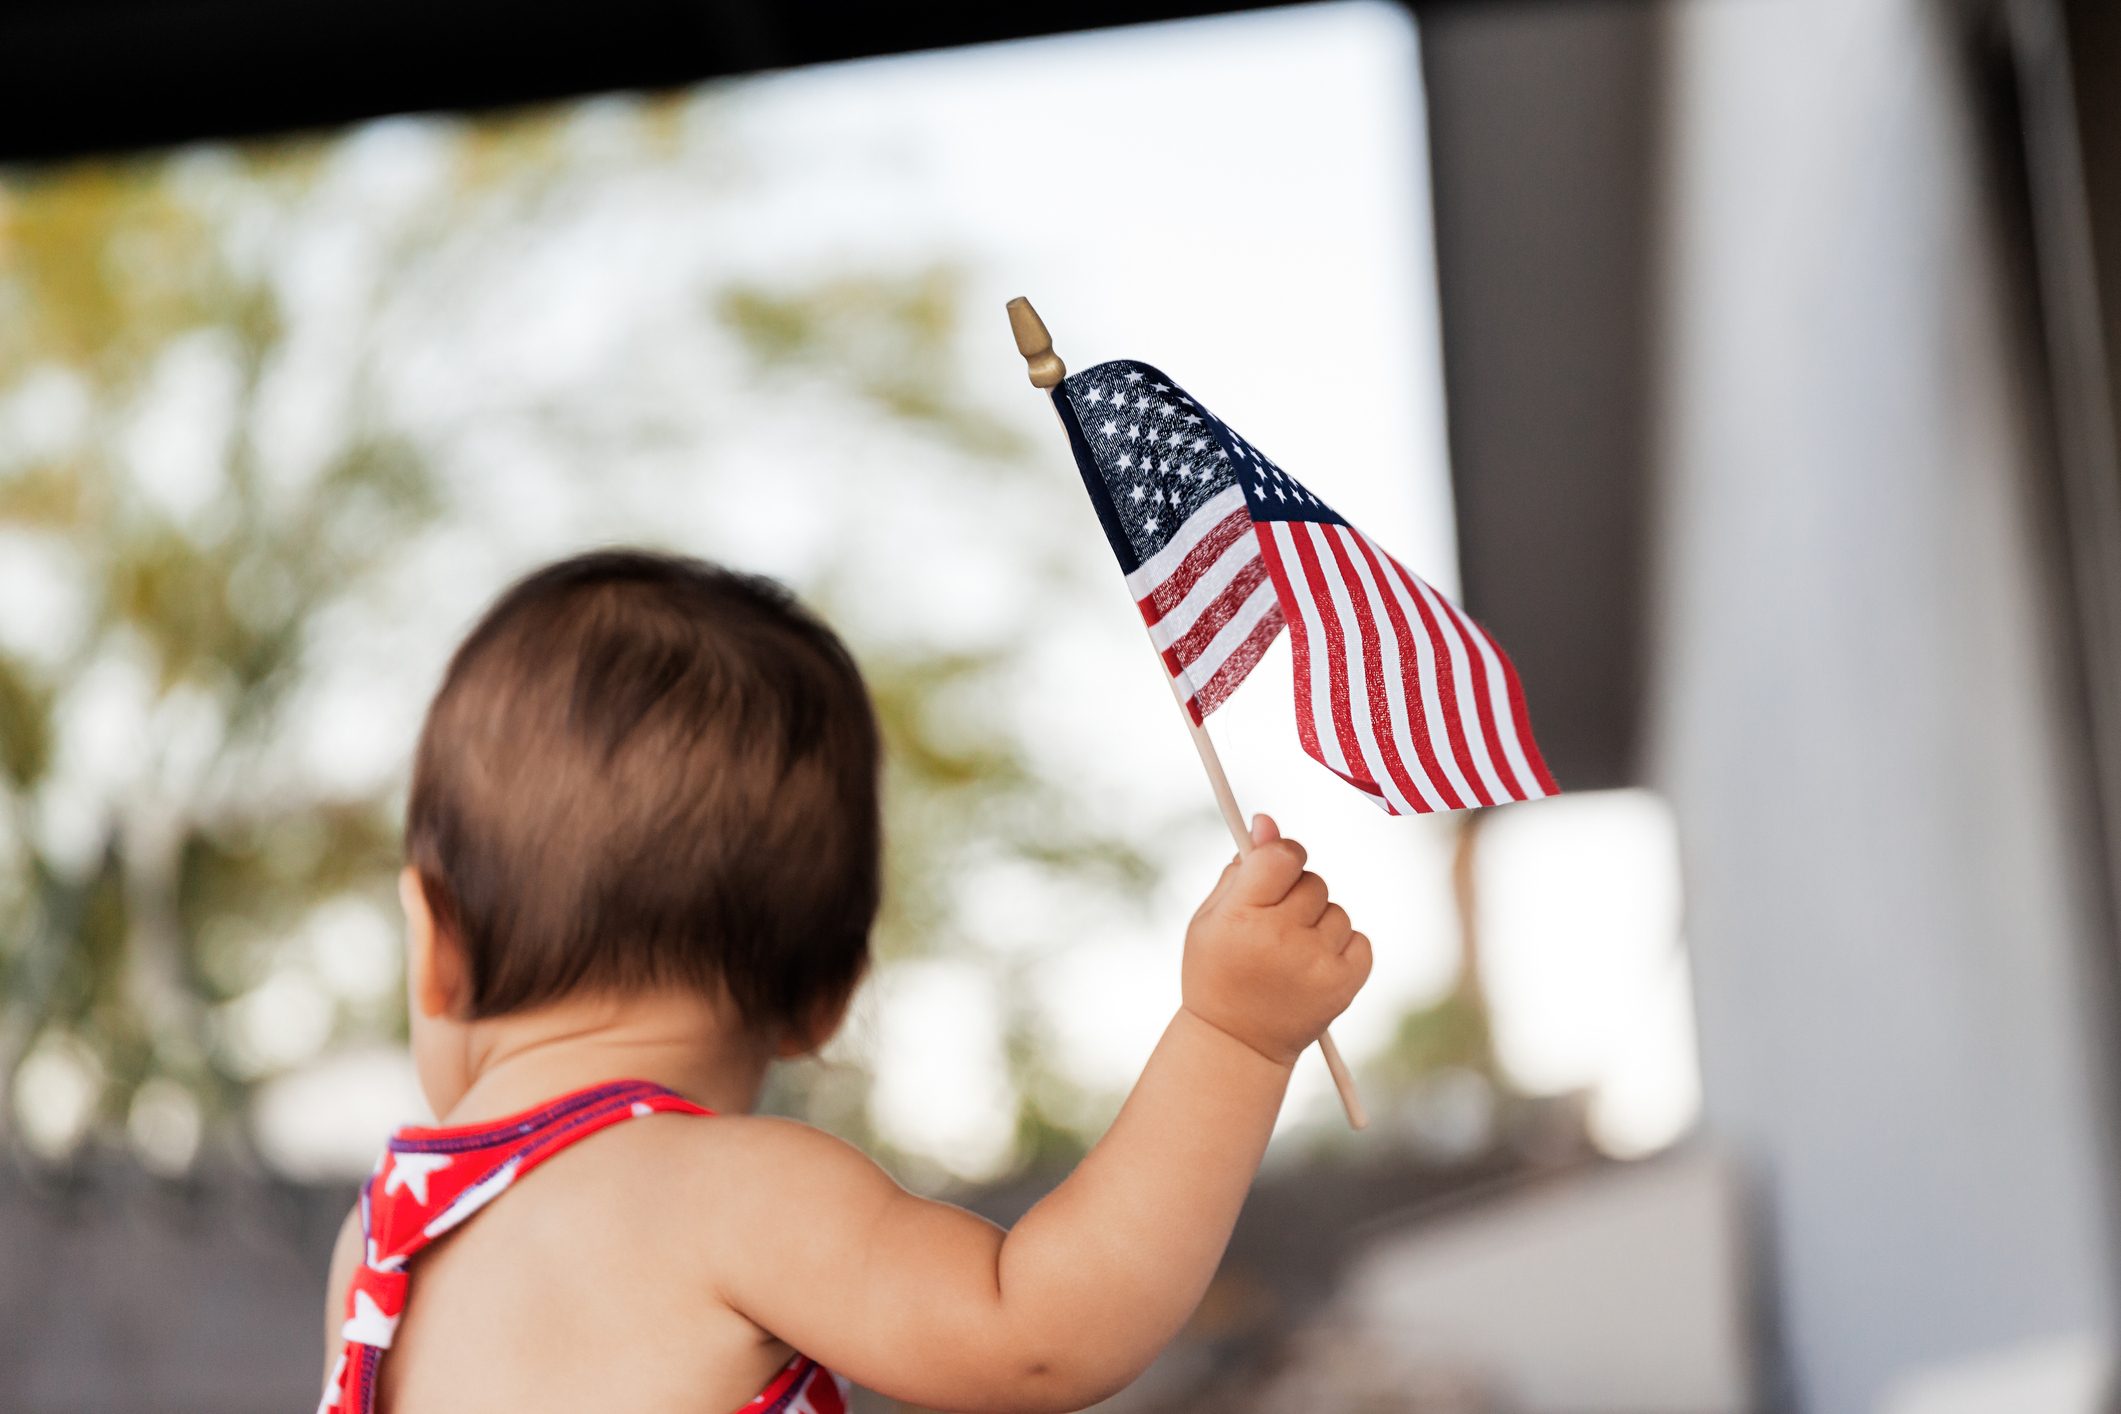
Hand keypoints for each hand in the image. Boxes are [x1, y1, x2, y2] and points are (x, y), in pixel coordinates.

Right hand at [1180, 815, 1370, 1065]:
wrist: (1237, 1044)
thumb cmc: (1217, 971)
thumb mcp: (1210, 918)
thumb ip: (1241, 868)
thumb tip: (1268, 822)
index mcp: (1240, 917)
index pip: (1283, 856)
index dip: (1283, 855)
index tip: (1277, 867)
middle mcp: (1279, 938)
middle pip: (1312, 881)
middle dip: (1297, 893)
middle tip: (1275, 924)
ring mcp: (1315, 964)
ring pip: (1336, 911)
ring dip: (1319, 923)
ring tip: (1292, 954)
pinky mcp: (1343, 985)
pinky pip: (1359, 939)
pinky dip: (1342, 948)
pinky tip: (1315, 966)